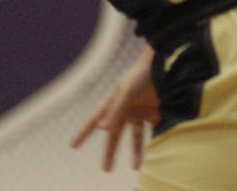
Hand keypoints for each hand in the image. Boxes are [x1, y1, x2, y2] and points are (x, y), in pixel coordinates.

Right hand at [70, 47, 159, 171]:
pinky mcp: (152, 113)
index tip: (73, 145)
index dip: (83, 133)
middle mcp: (123, 109)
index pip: (94, 121)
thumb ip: (116, 111)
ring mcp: (138, 112)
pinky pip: (150, 131)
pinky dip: (153, 140)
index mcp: (112, 102)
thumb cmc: (140, 75)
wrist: (163, 67)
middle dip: (110, 152)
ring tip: (135, 167)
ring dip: (135, 152)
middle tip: (105, 169)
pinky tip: (156, 150)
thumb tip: (104, 130)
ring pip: (134, 137)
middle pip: (114, 135)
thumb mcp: (126, 93)